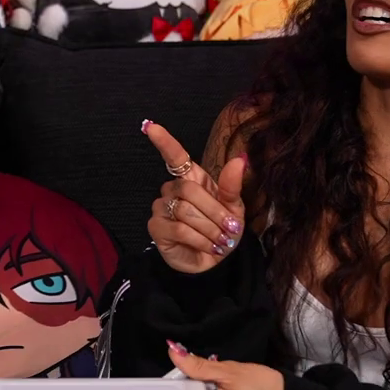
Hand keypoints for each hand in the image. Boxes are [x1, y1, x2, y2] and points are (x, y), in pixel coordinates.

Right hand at [143, 121, 247, 274]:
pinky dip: (199, 240)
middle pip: (189, 190)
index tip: (150, 126)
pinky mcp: (156, 227)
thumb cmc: (223, 230)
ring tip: (220, 241)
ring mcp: (161, 207)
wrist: (215, 262)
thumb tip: (240, 158)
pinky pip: (178, 229)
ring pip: (185, 211)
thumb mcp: (234, 208)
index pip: (175, 156)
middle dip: (214, 212)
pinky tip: (208, 247)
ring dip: (209, 229)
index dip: (163, 141)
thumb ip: (232, 185)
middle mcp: (172, 189)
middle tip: (230, 230)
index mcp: (192, 179)